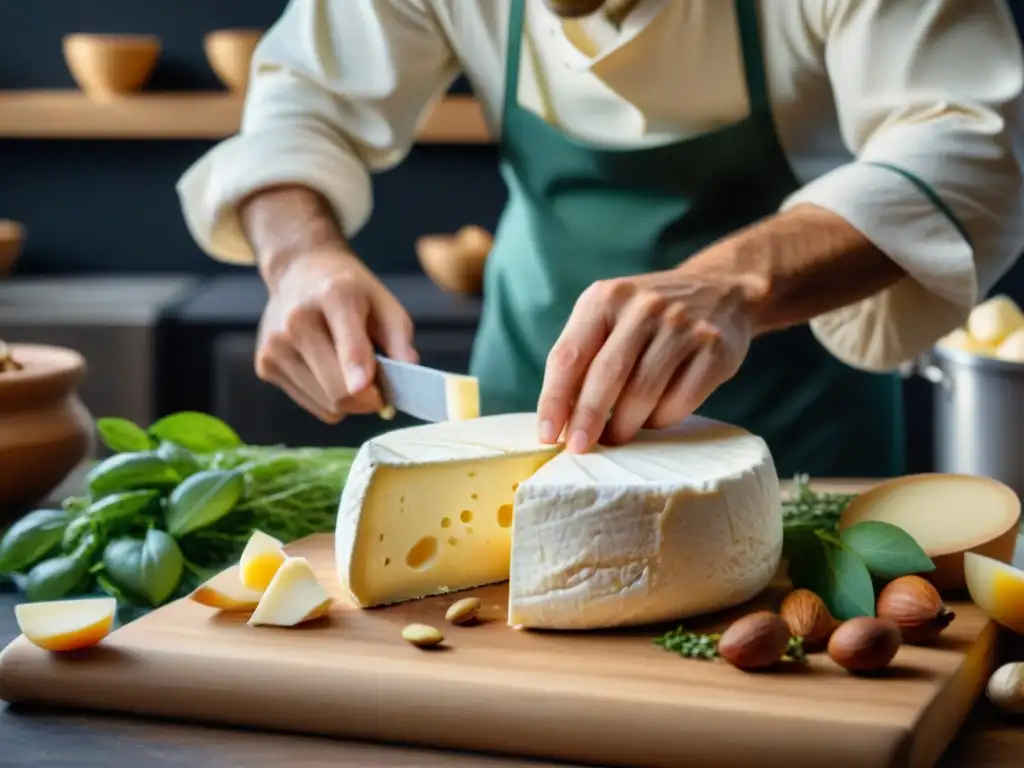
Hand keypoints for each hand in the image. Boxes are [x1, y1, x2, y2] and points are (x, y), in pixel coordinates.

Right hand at [255, 249, 417, 422]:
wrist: (299, 270)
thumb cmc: (350, 290)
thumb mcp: (384, 302)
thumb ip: (400, 339)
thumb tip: (408, 373)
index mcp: (334, 297)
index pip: (349, 347)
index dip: (362, 375)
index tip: (375, 395)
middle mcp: (297, 321)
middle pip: (337, 390)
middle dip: (367, 400)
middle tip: (379, 390)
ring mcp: (275, 345)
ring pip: (326, 405)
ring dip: (348, 401)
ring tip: (350, 373)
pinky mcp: (264, 364)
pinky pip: (311, 405)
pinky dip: (327, 398)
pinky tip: (326, 370)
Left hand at [537, 265, 755, 451]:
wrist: (720, 291)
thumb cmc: (648, 317)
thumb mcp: (609, 316)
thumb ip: (583, 357)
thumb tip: (559, 419)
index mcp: (606, 298)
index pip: (568, 355)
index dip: (554, 399)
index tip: (546, 435)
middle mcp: (644, 307)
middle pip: (607, 375)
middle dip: (588, 419)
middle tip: (578, 447)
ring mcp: (682, 327)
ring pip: (643, 392)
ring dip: (624, 424)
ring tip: (616, 435)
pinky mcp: (714, 350)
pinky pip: (680, 401)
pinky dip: (660, 419)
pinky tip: (653, 418)